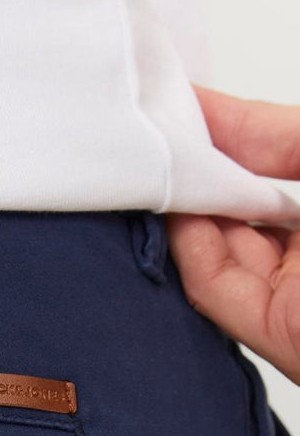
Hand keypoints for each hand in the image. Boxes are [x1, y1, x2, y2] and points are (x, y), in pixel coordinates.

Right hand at [165, 85, 299, 385]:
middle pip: (236, 205)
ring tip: (156, 167)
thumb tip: (213, 114)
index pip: (269, 160)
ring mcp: (295, 294)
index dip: (223, 131)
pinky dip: (187, 250)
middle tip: (151, 136)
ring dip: (182, 209)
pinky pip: (215, 288)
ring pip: (216, 246)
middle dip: (195, 171)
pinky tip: (179, 214)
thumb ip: (280, 135)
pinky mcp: (277, 333)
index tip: (177, 101)